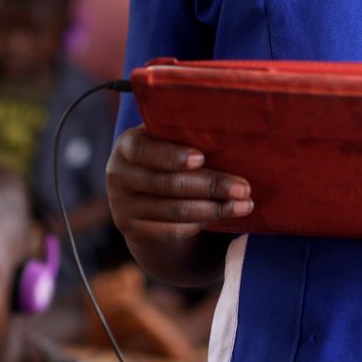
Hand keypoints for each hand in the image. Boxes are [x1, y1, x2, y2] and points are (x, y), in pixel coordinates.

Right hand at [106, 126, 251, 246]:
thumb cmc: (166, 156)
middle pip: (167, 184)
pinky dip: (199, 224)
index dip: (171, 155)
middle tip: (243, 188)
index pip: (144, 151)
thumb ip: (184, 135)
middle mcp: (118, 176)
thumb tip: (228, 129)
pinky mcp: (134, 232)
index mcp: (126, 146)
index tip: (201, 158)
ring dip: (214, 209)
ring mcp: (122, 207)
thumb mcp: (166, 140)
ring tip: (244, 205)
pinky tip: (221, 216)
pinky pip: (172, 231)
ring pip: (174, 210)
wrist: (142, 194)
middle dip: (210, 185)